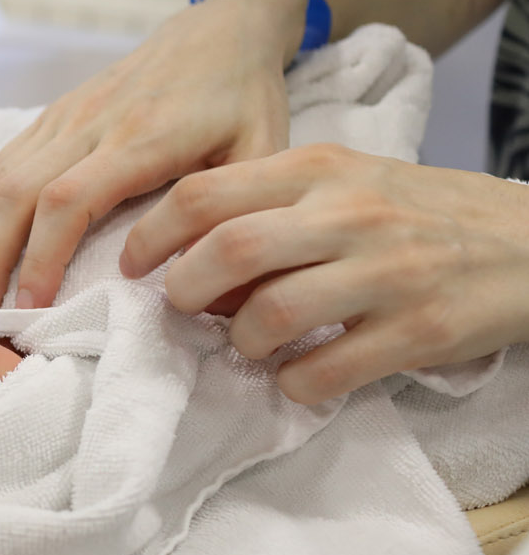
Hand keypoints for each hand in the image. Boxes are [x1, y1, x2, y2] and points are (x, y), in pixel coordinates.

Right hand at [0, 0, 303, 308]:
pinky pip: (0, 158)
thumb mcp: (261, 154)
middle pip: (17, 194)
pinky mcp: (53, 114)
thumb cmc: (244, 97)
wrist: (221, 27)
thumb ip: (227, 213)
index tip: (28, 307)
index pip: (68, 200)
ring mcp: (65, 117)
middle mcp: (90, 124)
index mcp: (141, 139)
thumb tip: (188, 284)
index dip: (40, 256)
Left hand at [120, 145, 528, 403]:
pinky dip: (295, 384)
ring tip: (250, 346)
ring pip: (270, 316)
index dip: (152, 235)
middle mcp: (349, 214)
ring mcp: (388, 272)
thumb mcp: (345, 183)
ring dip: (241, 343)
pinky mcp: (420, 329)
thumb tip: (187, 254)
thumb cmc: (419, 215)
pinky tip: (300, 377)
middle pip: (228, 251)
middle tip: (186, 311)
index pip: (205, 193)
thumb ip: (270, 205)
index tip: (134, 266)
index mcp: (319, 170)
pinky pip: (325, 371)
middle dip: (186, 292)